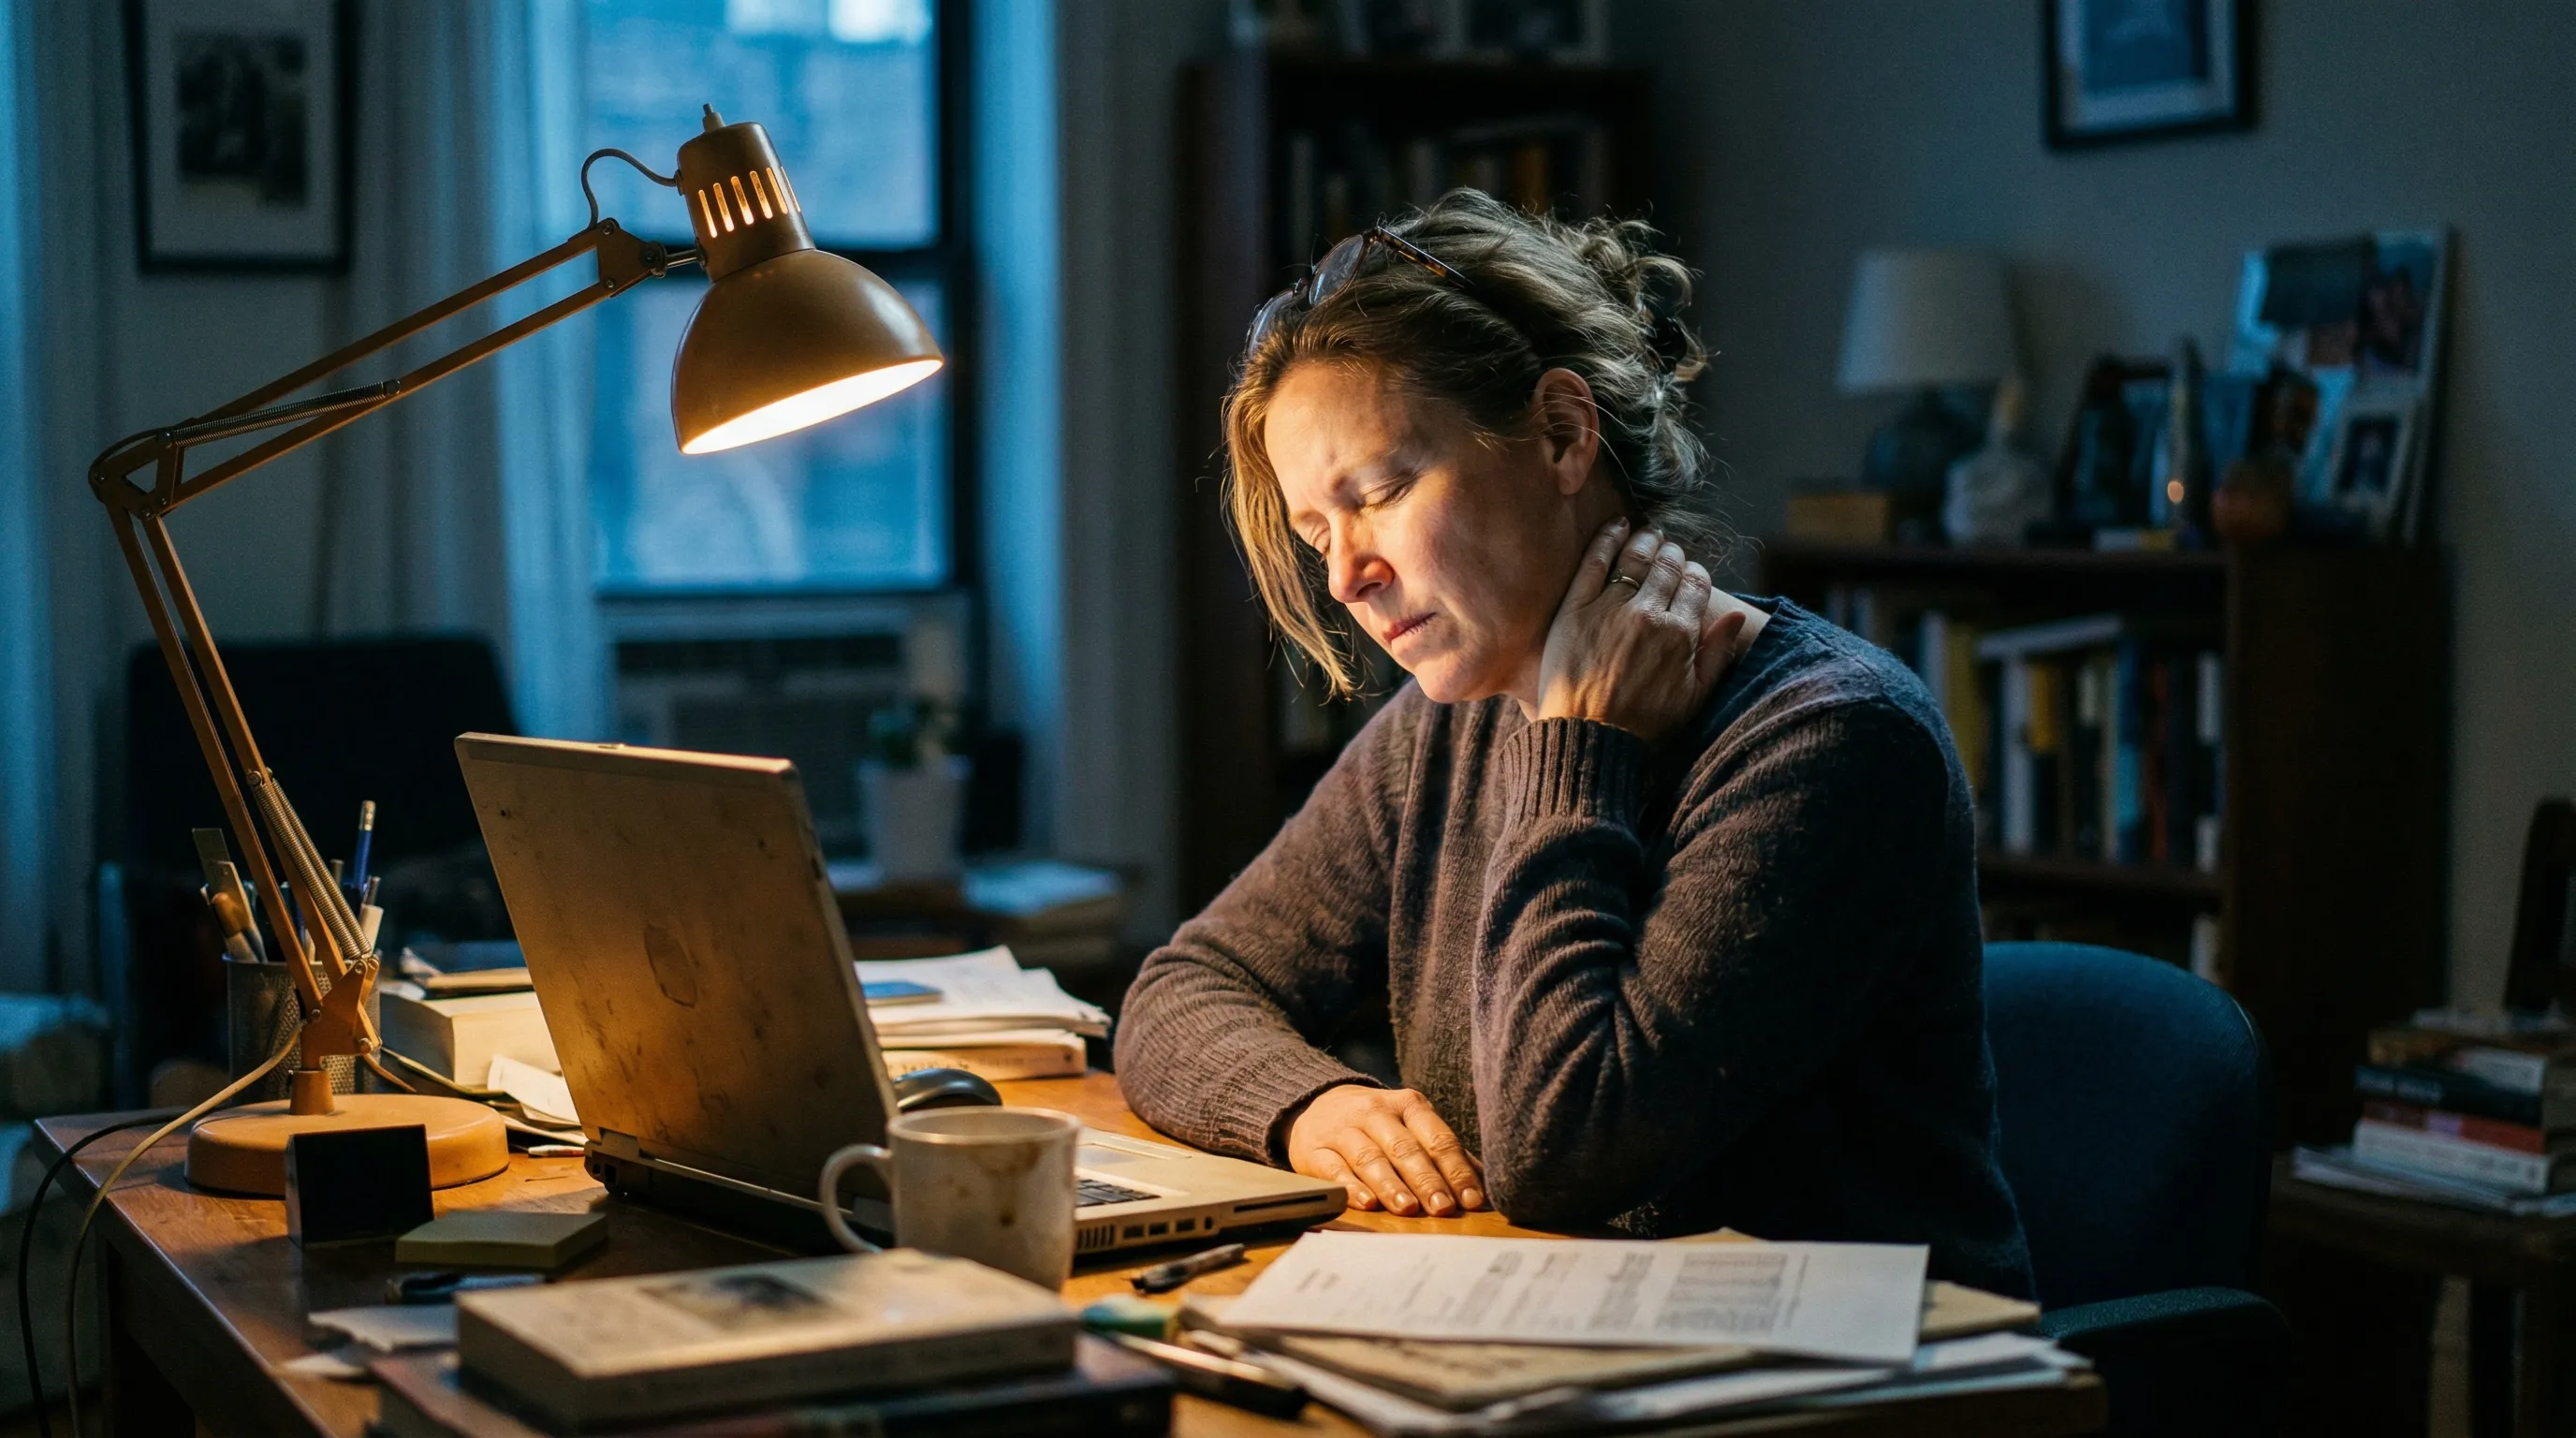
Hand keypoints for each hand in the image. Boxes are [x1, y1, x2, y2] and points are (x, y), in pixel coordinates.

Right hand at [1285, 1084, 1484, 1215]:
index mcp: (1408, 1105)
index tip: (1471, 1200)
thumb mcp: (1412, 1126)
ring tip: (1408, 1209)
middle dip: (1426, 1180)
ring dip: (1391, 1185)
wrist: (1317, 1103)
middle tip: (1443, 1208)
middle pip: (1405, 1148)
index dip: (1455, 1170)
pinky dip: (1351, 1186)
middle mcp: (1376, 1112)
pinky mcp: (1315, 1148)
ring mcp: (1343, 1129)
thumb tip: (1483, 1185)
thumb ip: (1444, 1152)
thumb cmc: (1378, 1124)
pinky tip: (1367, 1203)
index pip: (1437, 1138)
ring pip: (1370, 1157)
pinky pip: (1333, 1168)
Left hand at [1536, 518, 1746, 743]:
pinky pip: (1595, 561)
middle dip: (1673, 553)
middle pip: (1667, 565)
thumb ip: (1718, 653)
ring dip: (1646, 540)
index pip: (1696, 584)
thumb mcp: (1694, 696)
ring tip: (1648, 536)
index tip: (1691, 574)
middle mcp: (1648, 614)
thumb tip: (1737, 616)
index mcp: (1680, 634)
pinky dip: (1608, 538)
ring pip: (1634, 557)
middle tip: (1669, 551)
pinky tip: (1617, 526)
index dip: (1696, 573)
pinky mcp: (1575, 608)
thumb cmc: (1644, 724)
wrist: (1588, 738)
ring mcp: (1610, 608)